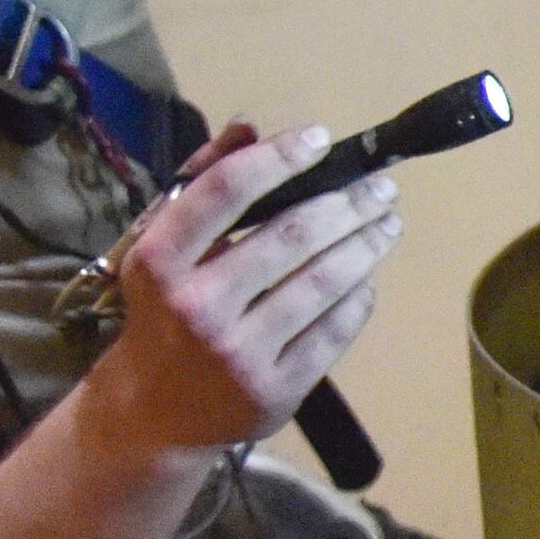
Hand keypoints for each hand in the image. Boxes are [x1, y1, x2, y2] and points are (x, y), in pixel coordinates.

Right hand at [70, 120, 401, 464]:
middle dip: (348, 203)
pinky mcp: (275, 390)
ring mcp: (238, 352)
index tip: (319, 139)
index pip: (226, 192)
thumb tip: (250, 126)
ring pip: (323, 282)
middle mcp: (197, 305)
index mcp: (159, 261)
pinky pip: (334, 330)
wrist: (151, 413)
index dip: (279, 157)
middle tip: (382, 186)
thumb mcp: (163, 249)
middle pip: (291, 235)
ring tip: (388, 223)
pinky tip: (368, 277)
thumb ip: (206, 185)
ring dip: (367, 244)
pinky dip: (359, 297)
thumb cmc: (164, 312)